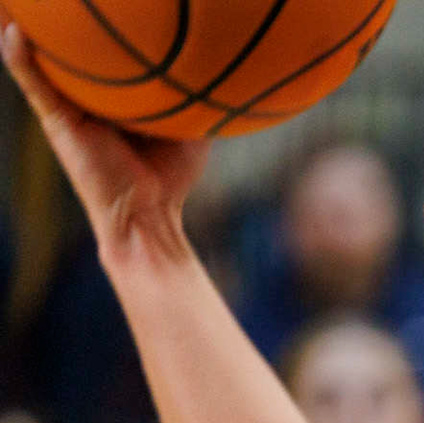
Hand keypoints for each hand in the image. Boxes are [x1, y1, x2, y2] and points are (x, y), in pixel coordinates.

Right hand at [0, 10, 209, 253]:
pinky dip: (20, 56)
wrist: (148, 217)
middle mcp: (82, 95)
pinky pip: (33, 82)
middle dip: (55, 19)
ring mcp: (65, 105)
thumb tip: (220, 70)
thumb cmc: (171, 176)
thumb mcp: (189, 128)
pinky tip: (13, 29)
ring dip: (25, 26)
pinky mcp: (57, 121)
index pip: (97, 51)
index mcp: (110, 95)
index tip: (102, 0)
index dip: (92, 24)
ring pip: (39, 57)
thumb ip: (194, 99)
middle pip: (64, 47)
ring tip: (18, 1)